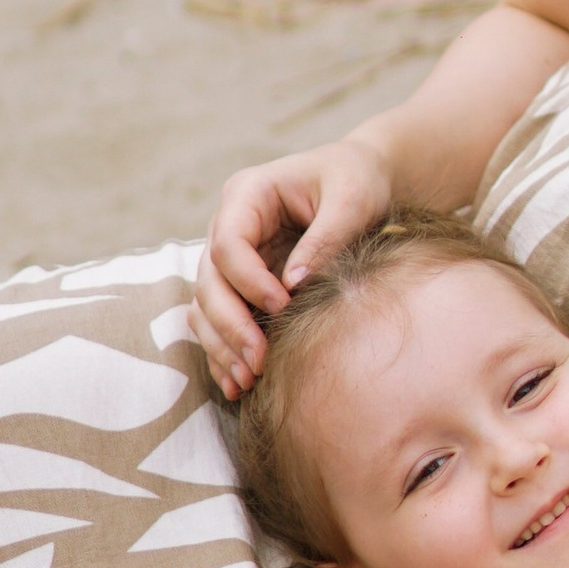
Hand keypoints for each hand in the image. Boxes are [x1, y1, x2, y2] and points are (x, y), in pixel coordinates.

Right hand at [194, 136, 393, 395]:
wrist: (362, 181)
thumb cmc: (357, 180)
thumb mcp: (352, 198)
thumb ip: (325, 238)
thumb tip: (293, 286)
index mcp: (246, 196)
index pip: (228, 245)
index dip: (249, 282)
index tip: (283, 307)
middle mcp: (228, 226)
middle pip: (208, 282)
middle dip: (230, 325)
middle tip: (260, 361)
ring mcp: (230, 259)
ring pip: (206, 307)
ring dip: (222, 347)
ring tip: (248, 381)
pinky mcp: (241, 285)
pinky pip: (220, 322)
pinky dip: (225, 353)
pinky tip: (239, 386)